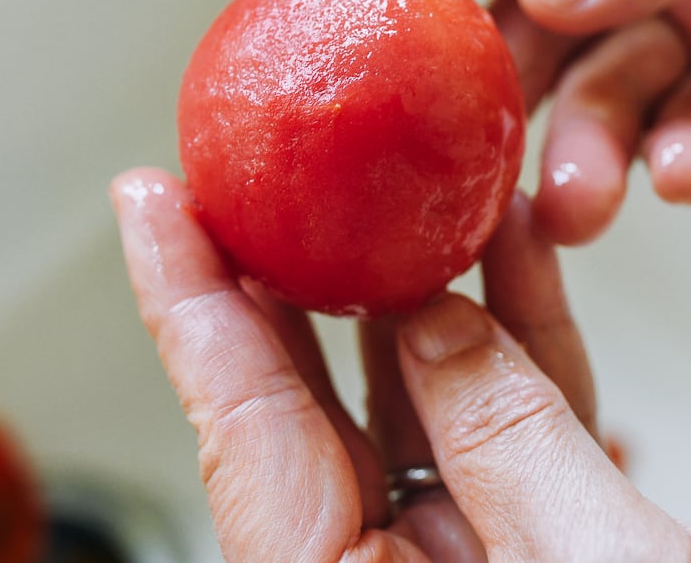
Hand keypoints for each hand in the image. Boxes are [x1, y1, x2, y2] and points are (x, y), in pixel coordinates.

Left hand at [111, 167, 690, 561]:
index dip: (189, 301)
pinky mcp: (538, 542)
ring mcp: (464, 562)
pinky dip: (517, 332)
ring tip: (401, 176)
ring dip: (420, 279)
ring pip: (416, 396)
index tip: (151, 201)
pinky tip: (509, 250)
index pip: (243, 428)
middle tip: (260, 168)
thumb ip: (504, 441)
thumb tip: (438, 323)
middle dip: (287, 271)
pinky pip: (509, 420)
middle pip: (308, 401)